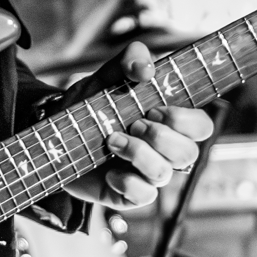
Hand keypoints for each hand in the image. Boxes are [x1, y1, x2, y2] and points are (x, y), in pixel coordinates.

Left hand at [65, 42, 213, 210]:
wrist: (54, 135)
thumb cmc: (88, 106)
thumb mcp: (106, 76)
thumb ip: (129, 59)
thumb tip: (146, 70)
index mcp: (168, 123)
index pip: (202, 127)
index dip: (185, 120)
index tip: (155, 108)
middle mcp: (163, 151)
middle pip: (188, 153)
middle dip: (159, 136)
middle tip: (132, 123)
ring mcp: (147, 174)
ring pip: (164, 174)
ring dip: (137, 153)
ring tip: (111, 140)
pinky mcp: (129, 194)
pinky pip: (144, 196)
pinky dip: (126, 181)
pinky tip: (108, 171)